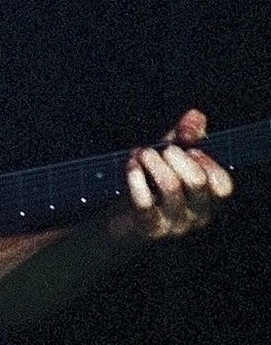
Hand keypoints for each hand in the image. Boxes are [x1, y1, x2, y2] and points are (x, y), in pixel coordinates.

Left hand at [109, 108, 233, 241]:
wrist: (120, 221)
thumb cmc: (150, 186)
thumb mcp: (169, 157)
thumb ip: (185, 135)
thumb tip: (195, 115)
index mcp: (208, 201)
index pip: (222, 185)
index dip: (206, 161)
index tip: (187, 148)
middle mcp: (196, 216)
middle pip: (198, 180)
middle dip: (176, 156)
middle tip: (161, 150)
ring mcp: (173, 225)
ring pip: (171, 186)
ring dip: (153, 161)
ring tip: (142, 153)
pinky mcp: (148, 228)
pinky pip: (145, 201)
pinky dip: (135, 176)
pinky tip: (131, 165)